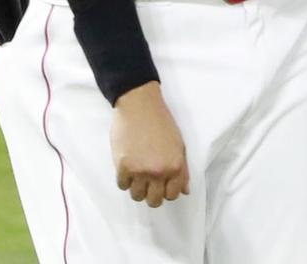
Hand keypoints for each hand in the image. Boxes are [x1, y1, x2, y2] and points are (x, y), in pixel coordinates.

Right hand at [110, 81, 189, 207]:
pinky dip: (124, 178)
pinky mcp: (123, 166)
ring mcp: (140, 171)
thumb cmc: (161, 122)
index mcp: (175, 166)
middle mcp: (159, 172)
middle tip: (148, 180)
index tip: (162, 182)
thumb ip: (183, 170)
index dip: (167, 190)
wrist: (139, 105)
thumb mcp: (179, 144)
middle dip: (152, 193)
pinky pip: (122, 185)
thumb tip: (185, 191)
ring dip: (137, 187)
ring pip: (137, 196)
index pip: (172, 195)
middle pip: (154, 201)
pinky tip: (128, 165)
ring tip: (137, 172)